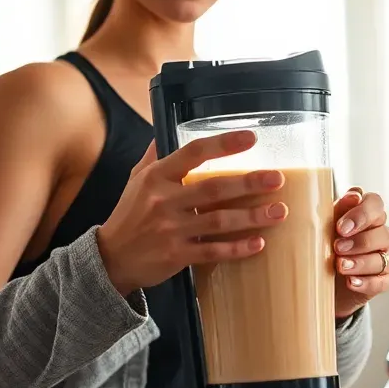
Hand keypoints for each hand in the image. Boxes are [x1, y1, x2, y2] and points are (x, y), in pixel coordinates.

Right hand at [97, 130, 288, 294]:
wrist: (110, 259)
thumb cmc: (129, 214)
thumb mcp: (135, 179)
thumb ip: (155, 155)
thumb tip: (168, 128)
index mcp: (156, 177)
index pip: (192, 153)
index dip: (223, 145)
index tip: (250, 138)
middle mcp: (164, 201)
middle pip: (213, 189)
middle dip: (248, 183)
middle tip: (276, 179)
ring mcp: (171, 230)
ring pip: (218, 221)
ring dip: (251, 216)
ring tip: (278, 211)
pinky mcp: (176, 256)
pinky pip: (213, 251)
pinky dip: (237, 248)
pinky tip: (258, 243)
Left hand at [331, 188, 388, 318]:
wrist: (321, 279)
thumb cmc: (324, 245)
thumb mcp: (325, 225)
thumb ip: (338, 209)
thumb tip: (353, 196)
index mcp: (367, 214)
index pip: (375, 204)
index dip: (361, 213)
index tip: (341, 227)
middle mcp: (380, 233)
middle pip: (382, 232)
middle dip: (359, 241)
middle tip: (337, 248)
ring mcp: (385, 257)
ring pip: (382, 258)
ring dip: (360, 262)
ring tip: (340, 266)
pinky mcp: (384, 280)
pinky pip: (381, 281)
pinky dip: (365, 282)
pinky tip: (351, 282)